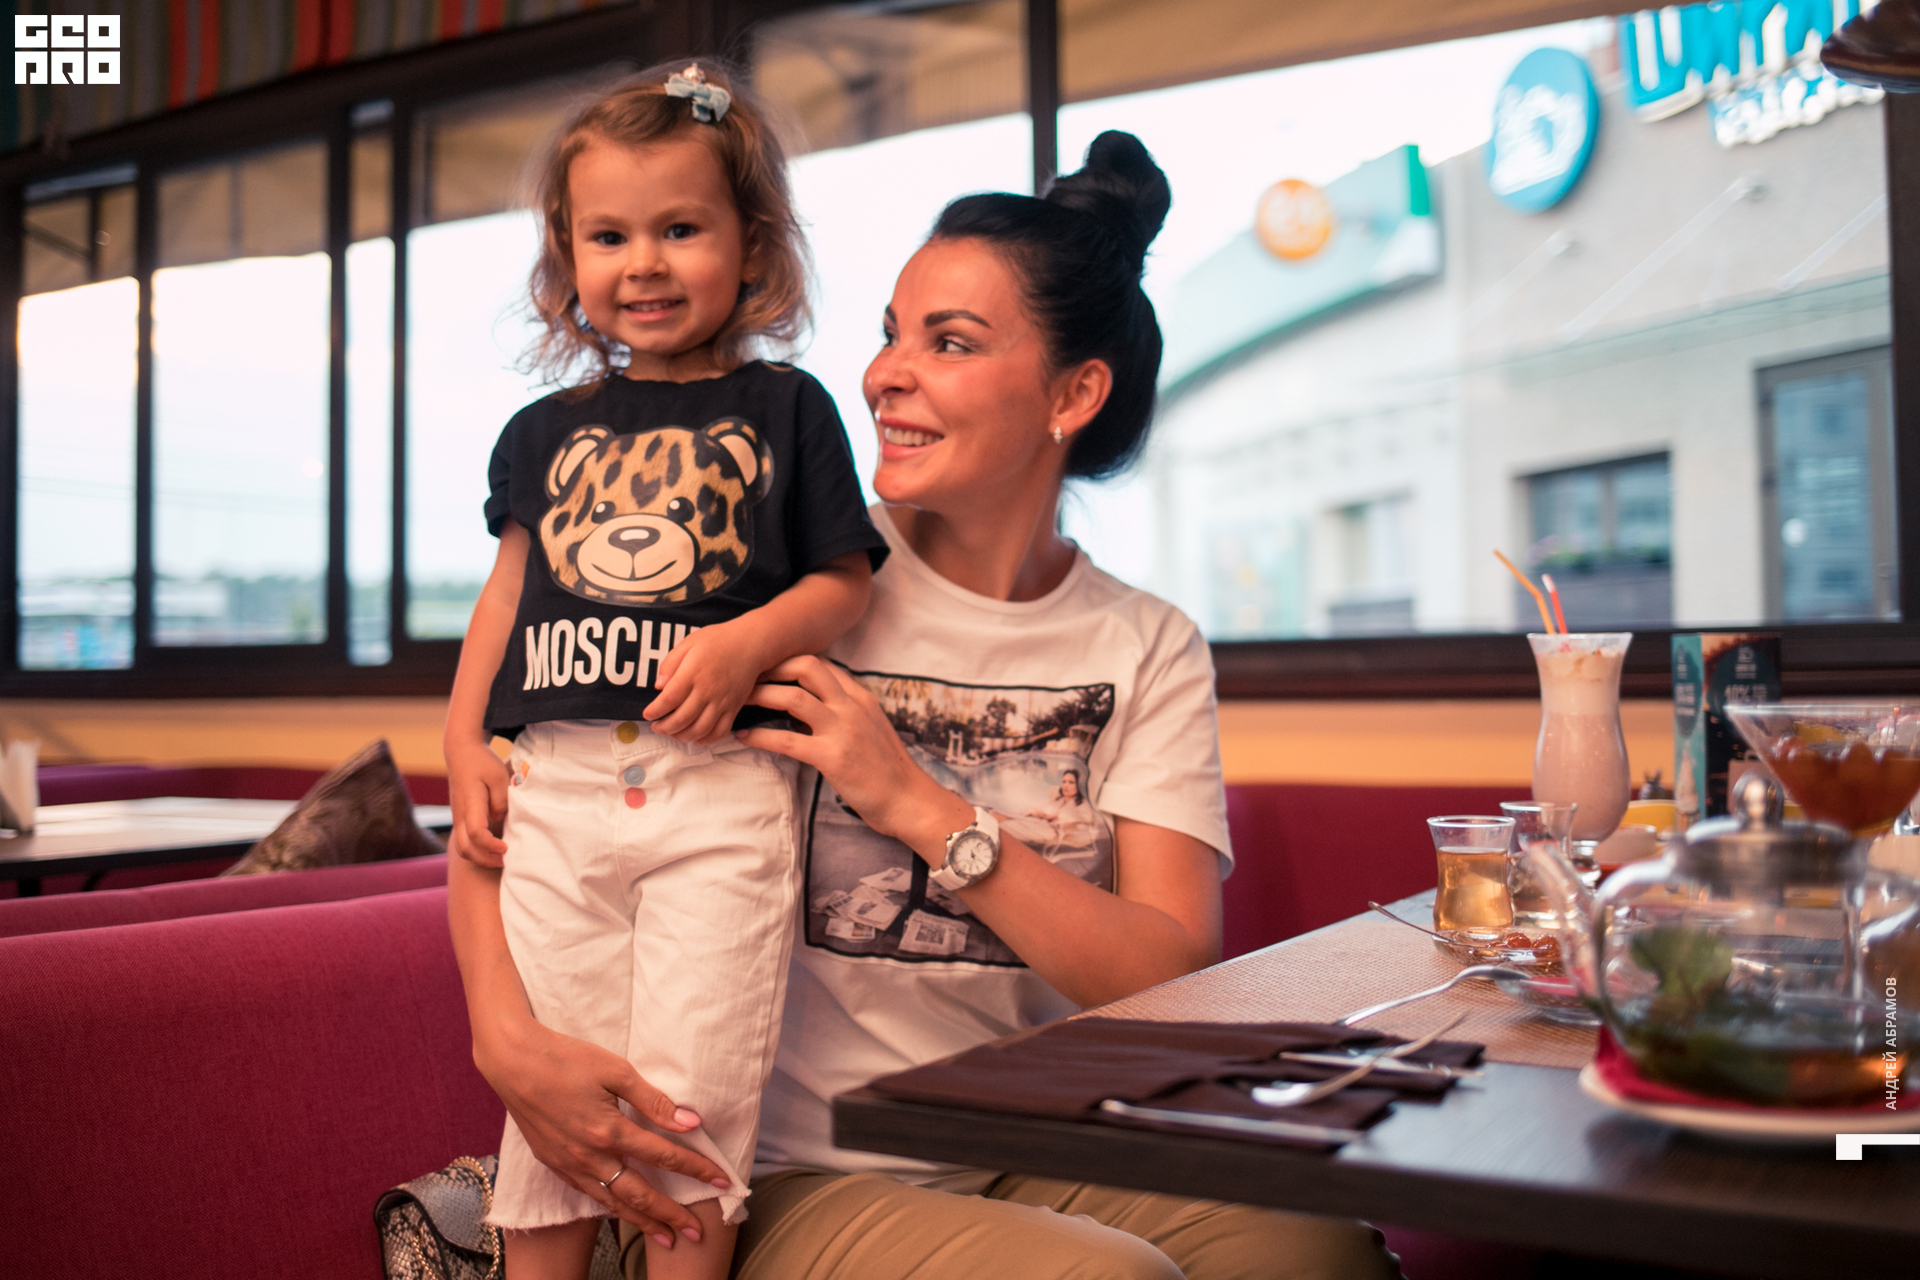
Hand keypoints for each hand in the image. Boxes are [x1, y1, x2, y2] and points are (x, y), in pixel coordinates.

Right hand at [446, 737, 509, 867]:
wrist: (460, 752)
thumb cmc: (481, 762)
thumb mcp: (498, 776)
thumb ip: (501, 800)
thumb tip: (499, 818)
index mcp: (470, 804)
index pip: (476, 833)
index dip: (491, 845)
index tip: (506, 848)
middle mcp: (459, 814)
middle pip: (465, 848)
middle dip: (485, 860)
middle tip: (507, 860)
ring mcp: (457, 817)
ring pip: (462, 848)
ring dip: (480, 858)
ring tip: (500, 858)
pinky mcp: (459, 817)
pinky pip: (463, 841)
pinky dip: (476, 851)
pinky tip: (493, 849)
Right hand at [476, 1017, 732, 1246]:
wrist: (513, 1062)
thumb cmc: (566, 1058)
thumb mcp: (615, 1070)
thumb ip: (653, 1100)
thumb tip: (690, 1122)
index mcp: (608, 1130)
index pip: (663, 1155)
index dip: (696, 1168)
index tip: (722, 1180)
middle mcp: (590, 1155)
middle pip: (640, 1194)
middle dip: (671, 1215)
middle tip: (696, 1233)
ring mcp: (569, 1163)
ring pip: (612, 1202)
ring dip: (642, 1222)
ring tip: (665, 1238)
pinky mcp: (554, 1163)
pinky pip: (588, 1193)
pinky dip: (610, 1208)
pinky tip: (622, 1213)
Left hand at [643, 620, 766, 744]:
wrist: (750, 644)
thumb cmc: (718, 641)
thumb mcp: (689, 643)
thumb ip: (670, 663)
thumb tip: (658, 685)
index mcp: (693, 673)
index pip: (669, 699)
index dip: (655, 711)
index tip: (647, 714)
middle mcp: (707, 691)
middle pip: (681, 719)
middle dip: (664, 728)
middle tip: (656, 726)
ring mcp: (722, 702)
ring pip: (699, 730)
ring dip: (682, 736)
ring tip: (672, 733)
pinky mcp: (734, 708)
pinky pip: (720, 731)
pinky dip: (705, 739)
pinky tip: (695, 736)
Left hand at [738, 656, 971, 855]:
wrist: (910, 800)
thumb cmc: (888, 771)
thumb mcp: (869, 730)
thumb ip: (842, 715)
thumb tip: (803, 714)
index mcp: (860, 698)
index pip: (821, 664)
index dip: (790, 661)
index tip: (766, 669)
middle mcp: (851, 706)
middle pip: (806, 665)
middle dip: (772, 666)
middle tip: (748, 677)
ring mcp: (842, 730)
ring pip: (792, 698)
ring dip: (760, 695)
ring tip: (736, 702)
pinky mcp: (833, 757)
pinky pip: (787, 741)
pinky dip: (760, 737)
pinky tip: (743, 738)